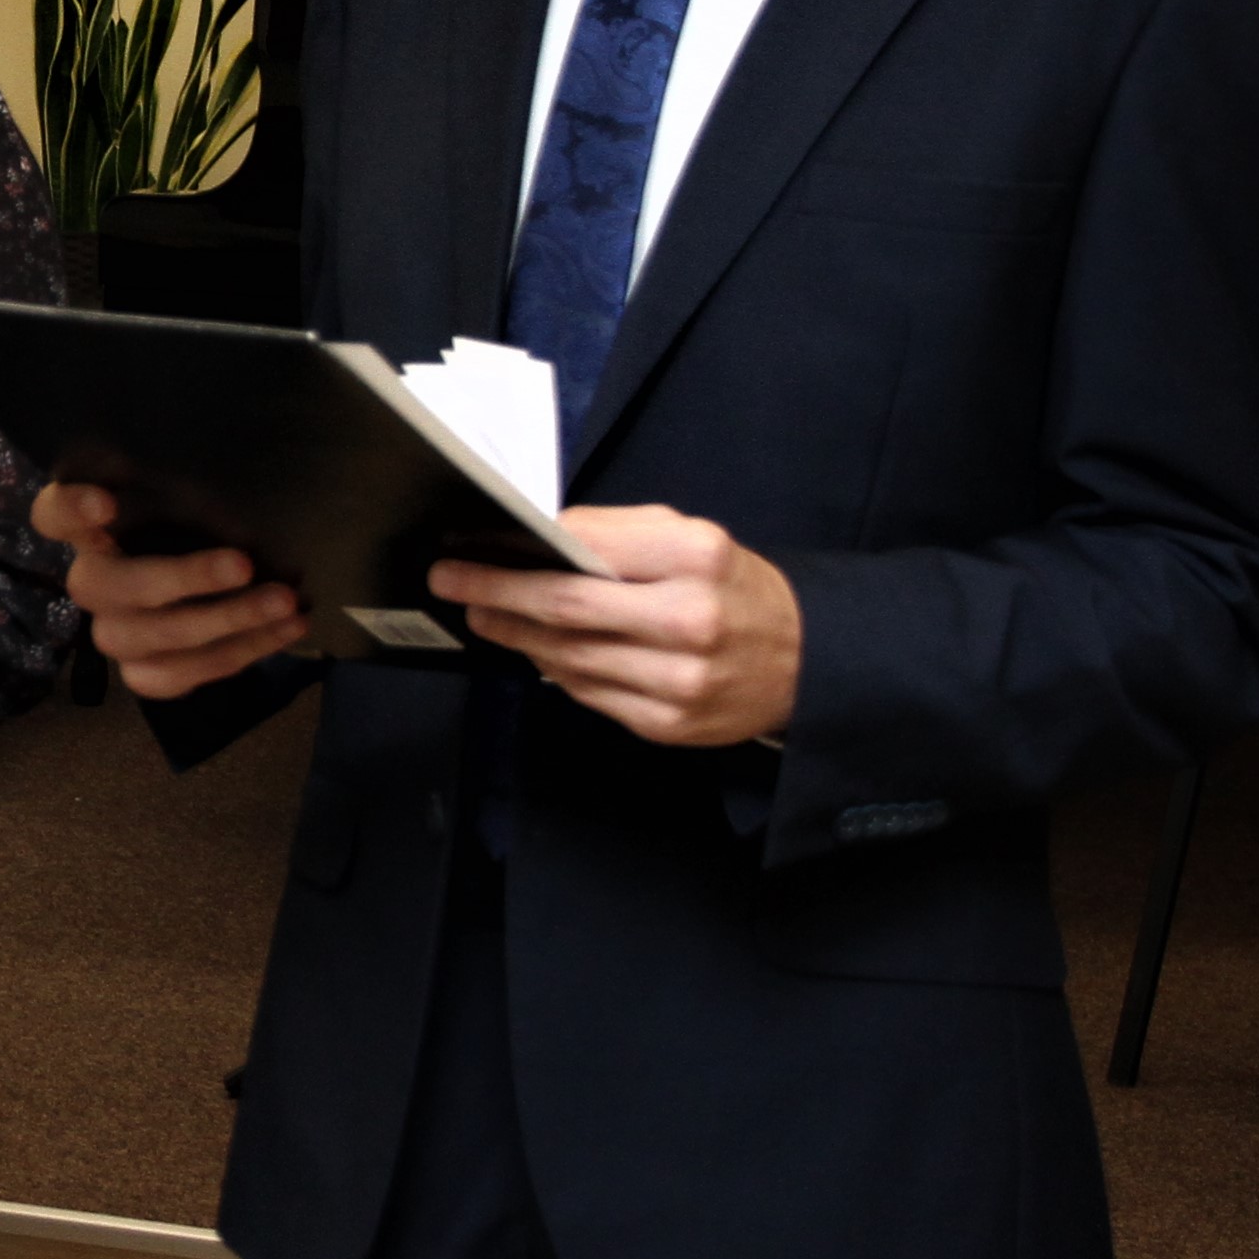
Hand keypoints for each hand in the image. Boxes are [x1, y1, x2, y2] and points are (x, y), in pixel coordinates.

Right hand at [35, 480, 306, 699]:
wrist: (226, 587)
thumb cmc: (203, 523)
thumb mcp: (196, 496)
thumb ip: (196, 485)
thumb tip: (244, 459)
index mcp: (92, 528)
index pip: (52, 515)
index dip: (71, 511)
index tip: (108, 504)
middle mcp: (93, 582)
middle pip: (107, 586)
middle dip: (181, 577)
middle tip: (244, 564)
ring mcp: (114, 633)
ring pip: (150, 637)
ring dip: (226, 621)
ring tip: (287, 601)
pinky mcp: (141, 673)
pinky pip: (178, 675)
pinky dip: (239, 653)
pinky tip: (288, 628)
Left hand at [432, 505, 802, 748]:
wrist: (806, 659)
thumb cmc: (734, 588)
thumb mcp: (692, 536)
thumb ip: (617, 533)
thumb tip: (539, 536)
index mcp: (696, 558)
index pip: (584, 552)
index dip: (516, 556)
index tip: (467, 552)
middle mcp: (688, 621)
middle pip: (566, 611)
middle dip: (496, 597)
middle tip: (452, 586)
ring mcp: (679, 682)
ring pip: (568, 659)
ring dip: (517, 638)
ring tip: (485, 616)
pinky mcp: (669, 726)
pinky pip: (590, 695)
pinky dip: (557, 671)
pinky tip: (538, 652)